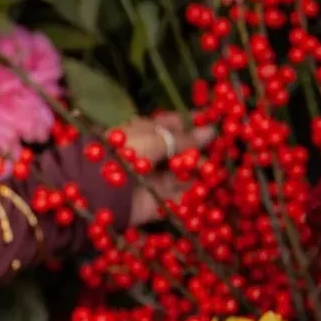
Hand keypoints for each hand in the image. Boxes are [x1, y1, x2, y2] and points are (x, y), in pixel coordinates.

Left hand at [117, 113, 214, 227]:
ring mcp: (155, 178)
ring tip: (221, 163)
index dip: (192, 122)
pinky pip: (183, 194)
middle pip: (182, 149)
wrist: (96, 192)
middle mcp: (150, 155)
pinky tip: (213, 183)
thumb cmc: (121, 155)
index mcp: (142, 133)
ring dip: (202, 168)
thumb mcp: (152, 140)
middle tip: (224, 144)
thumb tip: (211, 130)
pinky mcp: (159, 201)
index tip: (215, 119)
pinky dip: (197, 189)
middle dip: (202, 147)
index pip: (172, 124)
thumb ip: (182, 138)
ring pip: (185, 171)